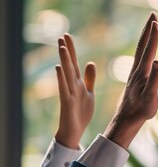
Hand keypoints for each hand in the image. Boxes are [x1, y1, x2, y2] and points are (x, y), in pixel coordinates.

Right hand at [55, 34, 95, 148]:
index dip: (71, 49)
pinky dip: (61, 79)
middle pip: (69, 65)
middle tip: (62, 35)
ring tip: (61, 47)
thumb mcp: (88, 93)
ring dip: (64, 61)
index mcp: (78, 83)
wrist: (75, 131)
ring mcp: (69, 93)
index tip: (67, 36)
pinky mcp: (67, 102)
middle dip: (66, 50)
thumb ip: (89, 79)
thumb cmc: (81, 113)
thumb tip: (90, 62)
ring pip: (66, 74)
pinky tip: (58, 68)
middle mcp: (72, 85)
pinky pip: (64, 89)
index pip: (74, 62)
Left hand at [104, 13, 157, 149]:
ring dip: (148, 37)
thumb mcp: (150, 98)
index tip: (156, 21)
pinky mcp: (135, 79)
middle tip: (153, 15)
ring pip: (141, 51)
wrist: (125, 122)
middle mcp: (137, 70)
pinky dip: (146, 49)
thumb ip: (155, 80)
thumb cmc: (140, 112)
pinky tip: (149, 52)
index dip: (153, 36)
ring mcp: (135, 74)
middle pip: (142, 45)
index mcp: (142, 72)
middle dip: (149, 30)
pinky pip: (141, 58)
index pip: (149, 50)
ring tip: (154, 27)